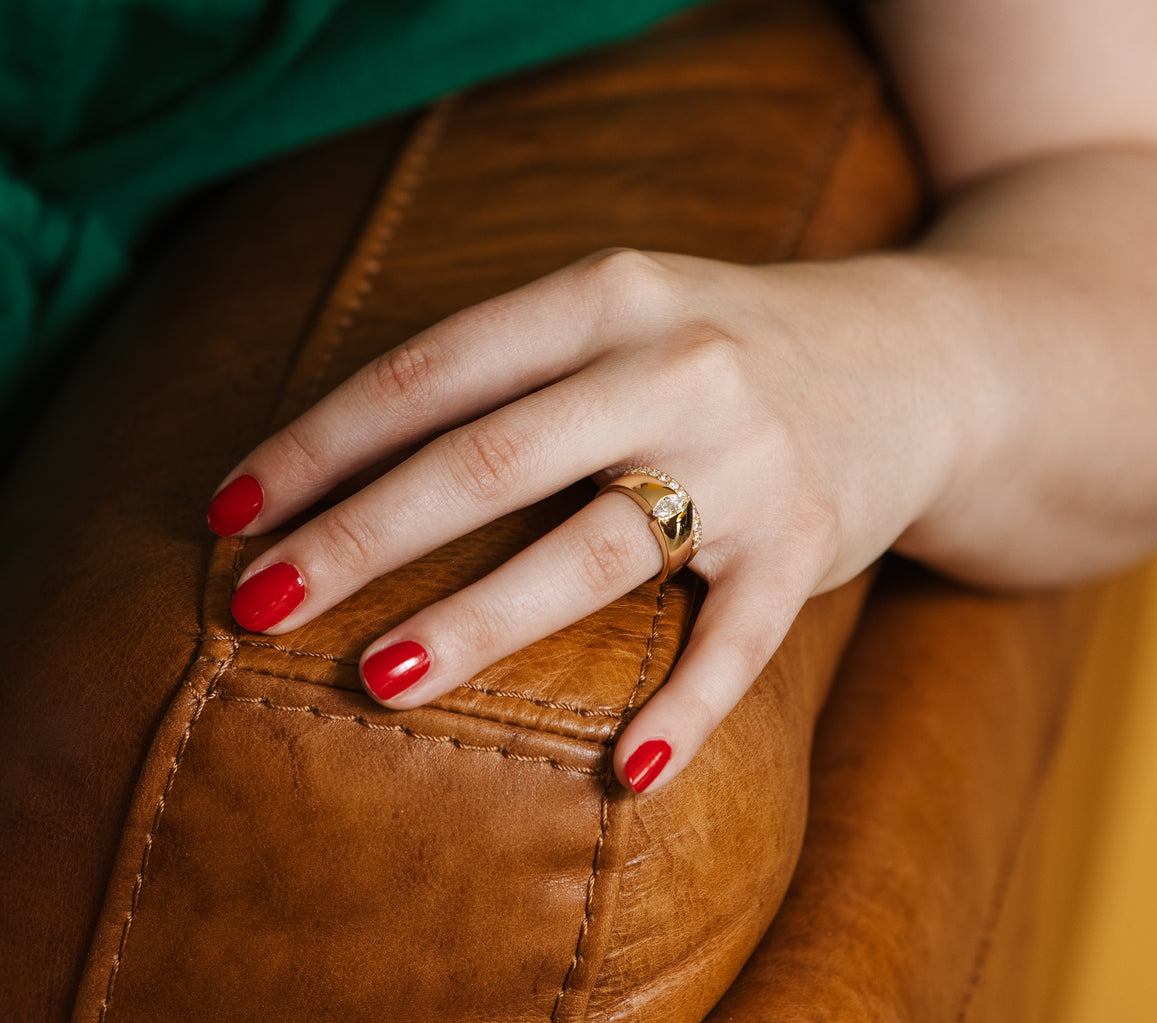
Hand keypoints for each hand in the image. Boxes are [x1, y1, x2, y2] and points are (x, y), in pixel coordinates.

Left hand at [206, 248, 981, 792]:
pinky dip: (685, 710)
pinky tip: (627, 774)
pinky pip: (740, 641)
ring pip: (598, 549)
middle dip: (360, 535)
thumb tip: (349, 465)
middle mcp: (679, 365)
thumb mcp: (629, 311)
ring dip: (483, 619)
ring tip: (380, 677)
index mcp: (611, 294)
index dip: (321, 441)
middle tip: (256, 603)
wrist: (924, 359)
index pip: (435, 370)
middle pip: (492, 459)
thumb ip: (516, 366)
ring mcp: (750, 458)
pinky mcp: (812, 541)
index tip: (229, 509)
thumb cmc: (734, 345)